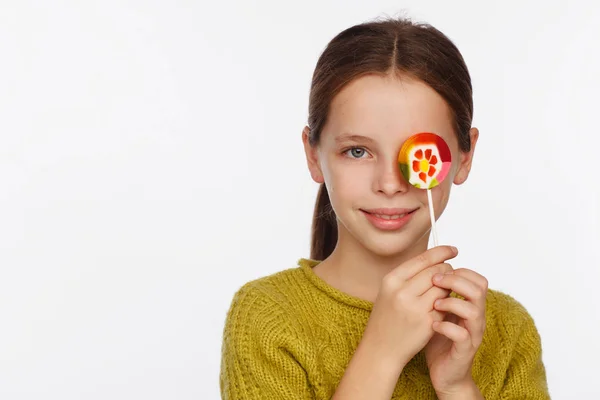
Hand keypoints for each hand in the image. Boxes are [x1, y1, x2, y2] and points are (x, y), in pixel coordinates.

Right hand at [361, 246, 456, 371]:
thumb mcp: (389, 291)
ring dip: (449, 288)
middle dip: (447, 271)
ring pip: (444, 288)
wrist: (381, 348)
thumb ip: (409, 275)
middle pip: (437, 271)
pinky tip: (443, 306)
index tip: (454, 250)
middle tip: (450, 274)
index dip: (442, 252)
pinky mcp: (426, 322)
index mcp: (392, 280)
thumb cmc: (387, 316)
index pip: (423, 259)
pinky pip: (445, 305)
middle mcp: (402, 292)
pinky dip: (447, 303)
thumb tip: (437, 258)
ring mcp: (415, 308)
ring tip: (444, 291)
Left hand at [424, 268, 487, 395]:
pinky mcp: (465, 351)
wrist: (445, 374)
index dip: (460, 271)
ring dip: (452, 303)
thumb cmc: (439, 339)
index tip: (437, 270)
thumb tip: (424, 269)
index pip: (477, 280)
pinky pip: (462, 335)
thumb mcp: (439, 312)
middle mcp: (476, 318)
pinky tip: (432, 325)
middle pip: (479, 290)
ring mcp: (472, 334)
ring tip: (433, 305)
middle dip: (456, 281)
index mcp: (471, 306)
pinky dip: (446, 327)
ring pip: (474, 311)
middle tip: (435, 281)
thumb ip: (438, 294)